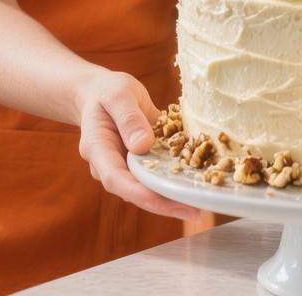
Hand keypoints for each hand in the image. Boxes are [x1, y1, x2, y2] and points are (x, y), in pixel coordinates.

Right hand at [76, 71, 200, 219]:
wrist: (101, 93)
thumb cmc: (106, 92)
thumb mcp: (117, 95)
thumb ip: (129, 118)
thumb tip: (143, 145)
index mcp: (98, 150)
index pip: (116, 179)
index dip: (140, 192)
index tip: (165, 198)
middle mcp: (112, 166)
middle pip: (136, 191)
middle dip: (165, 203)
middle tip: (196, 209)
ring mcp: (127, 166)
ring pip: (149, 187)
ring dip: (174, 196)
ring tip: (203, 202)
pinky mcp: (143, 162)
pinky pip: (158, 173)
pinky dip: (177, 178)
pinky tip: (200, 182)